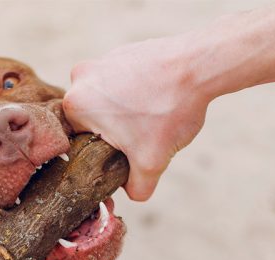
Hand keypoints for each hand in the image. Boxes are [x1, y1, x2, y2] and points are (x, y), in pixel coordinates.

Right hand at [63, 36, 211, 200]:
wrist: (199, 66)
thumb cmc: (169, 110)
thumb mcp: (150, 163)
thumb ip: (135, 188)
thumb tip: (131, 191)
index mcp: (75, 105)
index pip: (79, 143)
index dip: (102, 154)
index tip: (125, 153)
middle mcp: (80, 78)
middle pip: (93, 123)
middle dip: (116, 134)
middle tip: (142, 136)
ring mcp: (101, 61)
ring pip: (108, 103)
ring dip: (127, 114)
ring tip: (153, 116)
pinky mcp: (122, 52)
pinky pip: (122, 84)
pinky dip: (137, 94)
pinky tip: (158, 99)